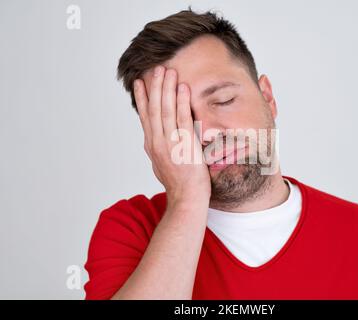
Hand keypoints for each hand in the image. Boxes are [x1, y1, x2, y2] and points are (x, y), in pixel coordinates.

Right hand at [133, 66, 210, 206]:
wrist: (186, 199)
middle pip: (154, 109)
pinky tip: (183, 89)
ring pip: (166, 110)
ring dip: (167, 89)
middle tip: (156, 69)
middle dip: (155, 87)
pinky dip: (182, 103)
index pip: (145, 117)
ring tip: (168, 72)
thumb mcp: (162, 164)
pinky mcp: (184, 145)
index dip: (142, 98)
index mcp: (152, 145)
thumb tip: (156, 139)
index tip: (140, 82)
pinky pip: (183, 119)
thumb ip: (159, 148)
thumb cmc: (178, 183)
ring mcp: (170, 143)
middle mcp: (157, 142)